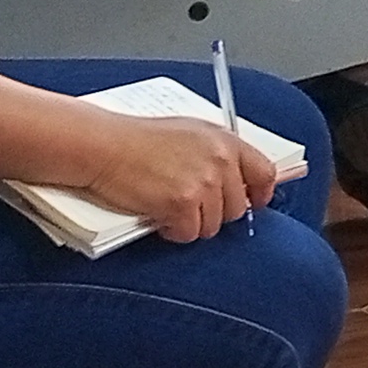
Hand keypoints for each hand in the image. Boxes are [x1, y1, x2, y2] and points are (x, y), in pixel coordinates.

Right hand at [77, 115, 278, 243]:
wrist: (103, 146)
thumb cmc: (135, 139)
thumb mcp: (188, 134)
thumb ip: (214, 155)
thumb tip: (232, 179)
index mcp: (224, 140)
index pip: (265, 172)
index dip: (260, 194)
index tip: (254, 204)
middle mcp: (220, 160)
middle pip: (236, 208)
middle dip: (214, 214)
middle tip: (190, 208)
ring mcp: (203, 183)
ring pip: (213, 225)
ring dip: (192, 223)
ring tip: (169, 209)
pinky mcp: (182, 204)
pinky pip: (189, 233)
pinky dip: (173, 231)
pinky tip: (159, 216)